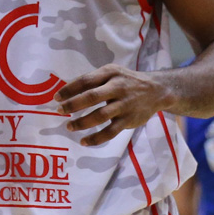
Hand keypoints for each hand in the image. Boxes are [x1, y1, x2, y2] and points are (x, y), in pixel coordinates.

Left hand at [54, 64, 172, 146]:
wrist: (157, 90)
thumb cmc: (126, 81)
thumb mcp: (112, 73)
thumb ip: (93, 80)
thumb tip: (66, 92)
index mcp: (110, 73)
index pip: (85, 81)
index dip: (69, 89)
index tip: (56, 98)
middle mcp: (118, 87)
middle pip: (92, 97)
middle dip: (73, 104)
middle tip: (59, 111)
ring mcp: (124, 105)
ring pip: (100, 116)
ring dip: (82, 122)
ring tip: (69, 126)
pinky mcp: (129, 120)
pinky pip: (110, 132)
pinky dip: (96, 138)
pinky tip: (84, 141)